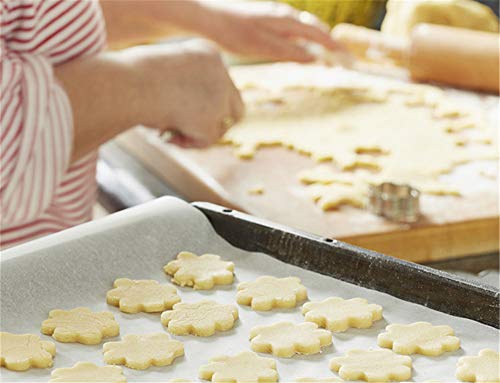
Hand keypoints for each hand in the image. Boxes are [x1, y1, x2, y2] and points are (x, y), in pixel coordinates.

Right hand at [127, 40, 243, 147]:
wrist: (128, 83)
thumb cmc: (128, 76)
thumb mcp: (159, 73)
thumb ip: (179, 87)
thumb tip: (183, 112)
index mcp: (208, 53)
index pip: (221, 83)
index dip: (209, 101)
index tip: (189, 111)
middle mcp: (220, 71)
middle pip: (235, 105)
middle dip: (218, 121)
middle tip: (195, 130)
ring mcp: (219, 96)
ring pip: (223, 124)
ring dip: (200, 133)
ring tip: (170, 131)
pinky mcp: (212, 119)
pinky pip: (207, 140)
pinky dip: (189, 143)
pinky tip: (167, 134)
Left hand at [201, 1, 341, 61]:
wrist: (209, 17)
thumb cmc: (234, 33)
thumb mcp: (262, 47)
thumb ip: (288, 52)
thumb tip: (313, 58)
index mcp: (286, 21)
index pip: (317, 33)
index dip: (333, 45)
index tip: (346, 55)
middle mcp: (283, 15)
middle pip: (313, 27)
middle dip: (329, 41)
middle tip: (342, 55)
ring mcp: (275, 16)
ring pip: (303, 26)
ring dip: (317, 38)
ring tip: (327, 50)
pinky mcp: (266, 20)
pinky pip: (292, 28)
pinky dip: (303, 37)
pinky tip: (299, 44)